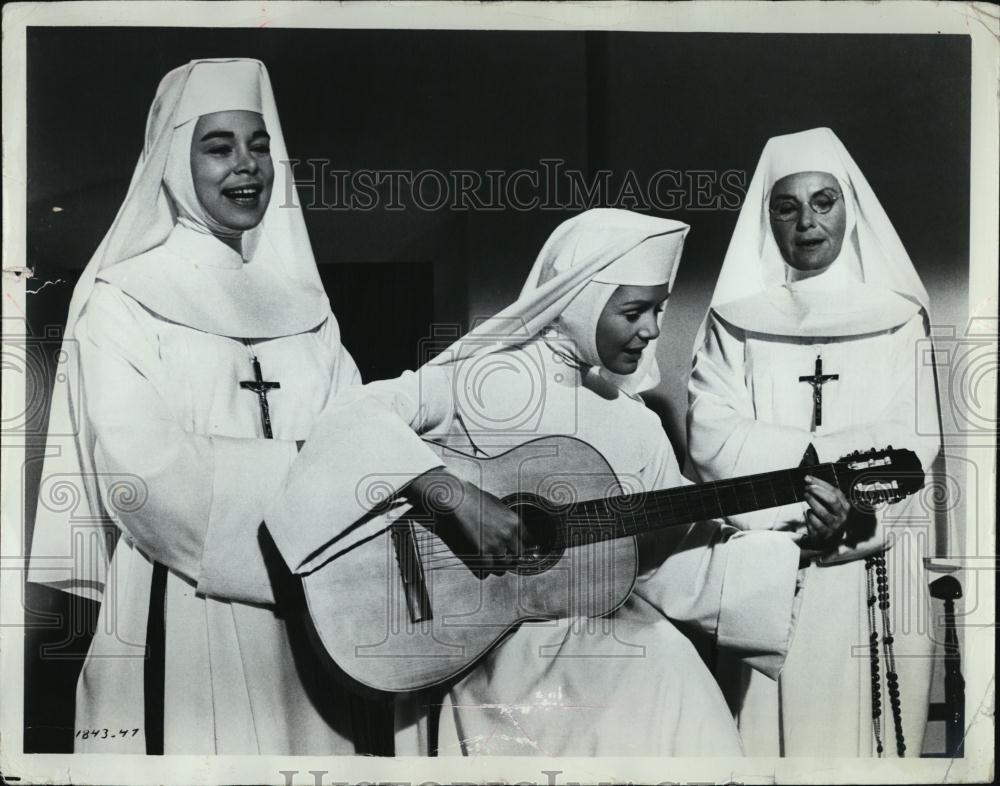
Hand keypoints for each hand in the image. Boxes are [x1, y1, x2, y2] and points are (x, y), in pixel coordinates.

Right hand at [405, 470, 521, 576]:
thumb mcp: (498, 505)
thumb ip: (507, 520)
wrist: (456, 499)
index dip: (523, 546)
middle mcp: (508, 535)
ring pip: (503, 567)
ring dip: (497, 565)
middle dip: (511, 556)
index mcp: (515, 522)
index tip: (519, 548)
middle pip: (518, 556)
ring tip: (490, 560)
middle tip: (504, 555)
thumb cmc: (473, 498)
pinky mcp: (480, 553)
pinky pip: (486, 571)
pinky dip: (483, 569)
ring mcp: (495, 546)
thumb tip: (509, 529)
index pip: (530, 542)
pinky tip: (479, 564)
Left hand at [799, 475, 850, 549]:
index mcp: (845, 507)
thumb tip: (809, 480)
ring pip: (822, 511)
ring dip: (812, 501)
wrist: (828, 541)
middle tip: (807, 487)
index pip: (836, 492)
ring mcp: (834, 526)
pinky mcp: (825, 533)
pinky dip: (810, 515)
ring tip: (806, 495)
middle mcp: (842, 516)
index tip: (808, 478)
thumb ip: (824, 495)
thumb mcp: (831, 507)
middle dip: (818, 491)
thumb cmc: (828, 518)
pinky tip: (809, 512)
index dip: (821, 484)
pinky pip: (815, 521)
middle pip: (831, 500)